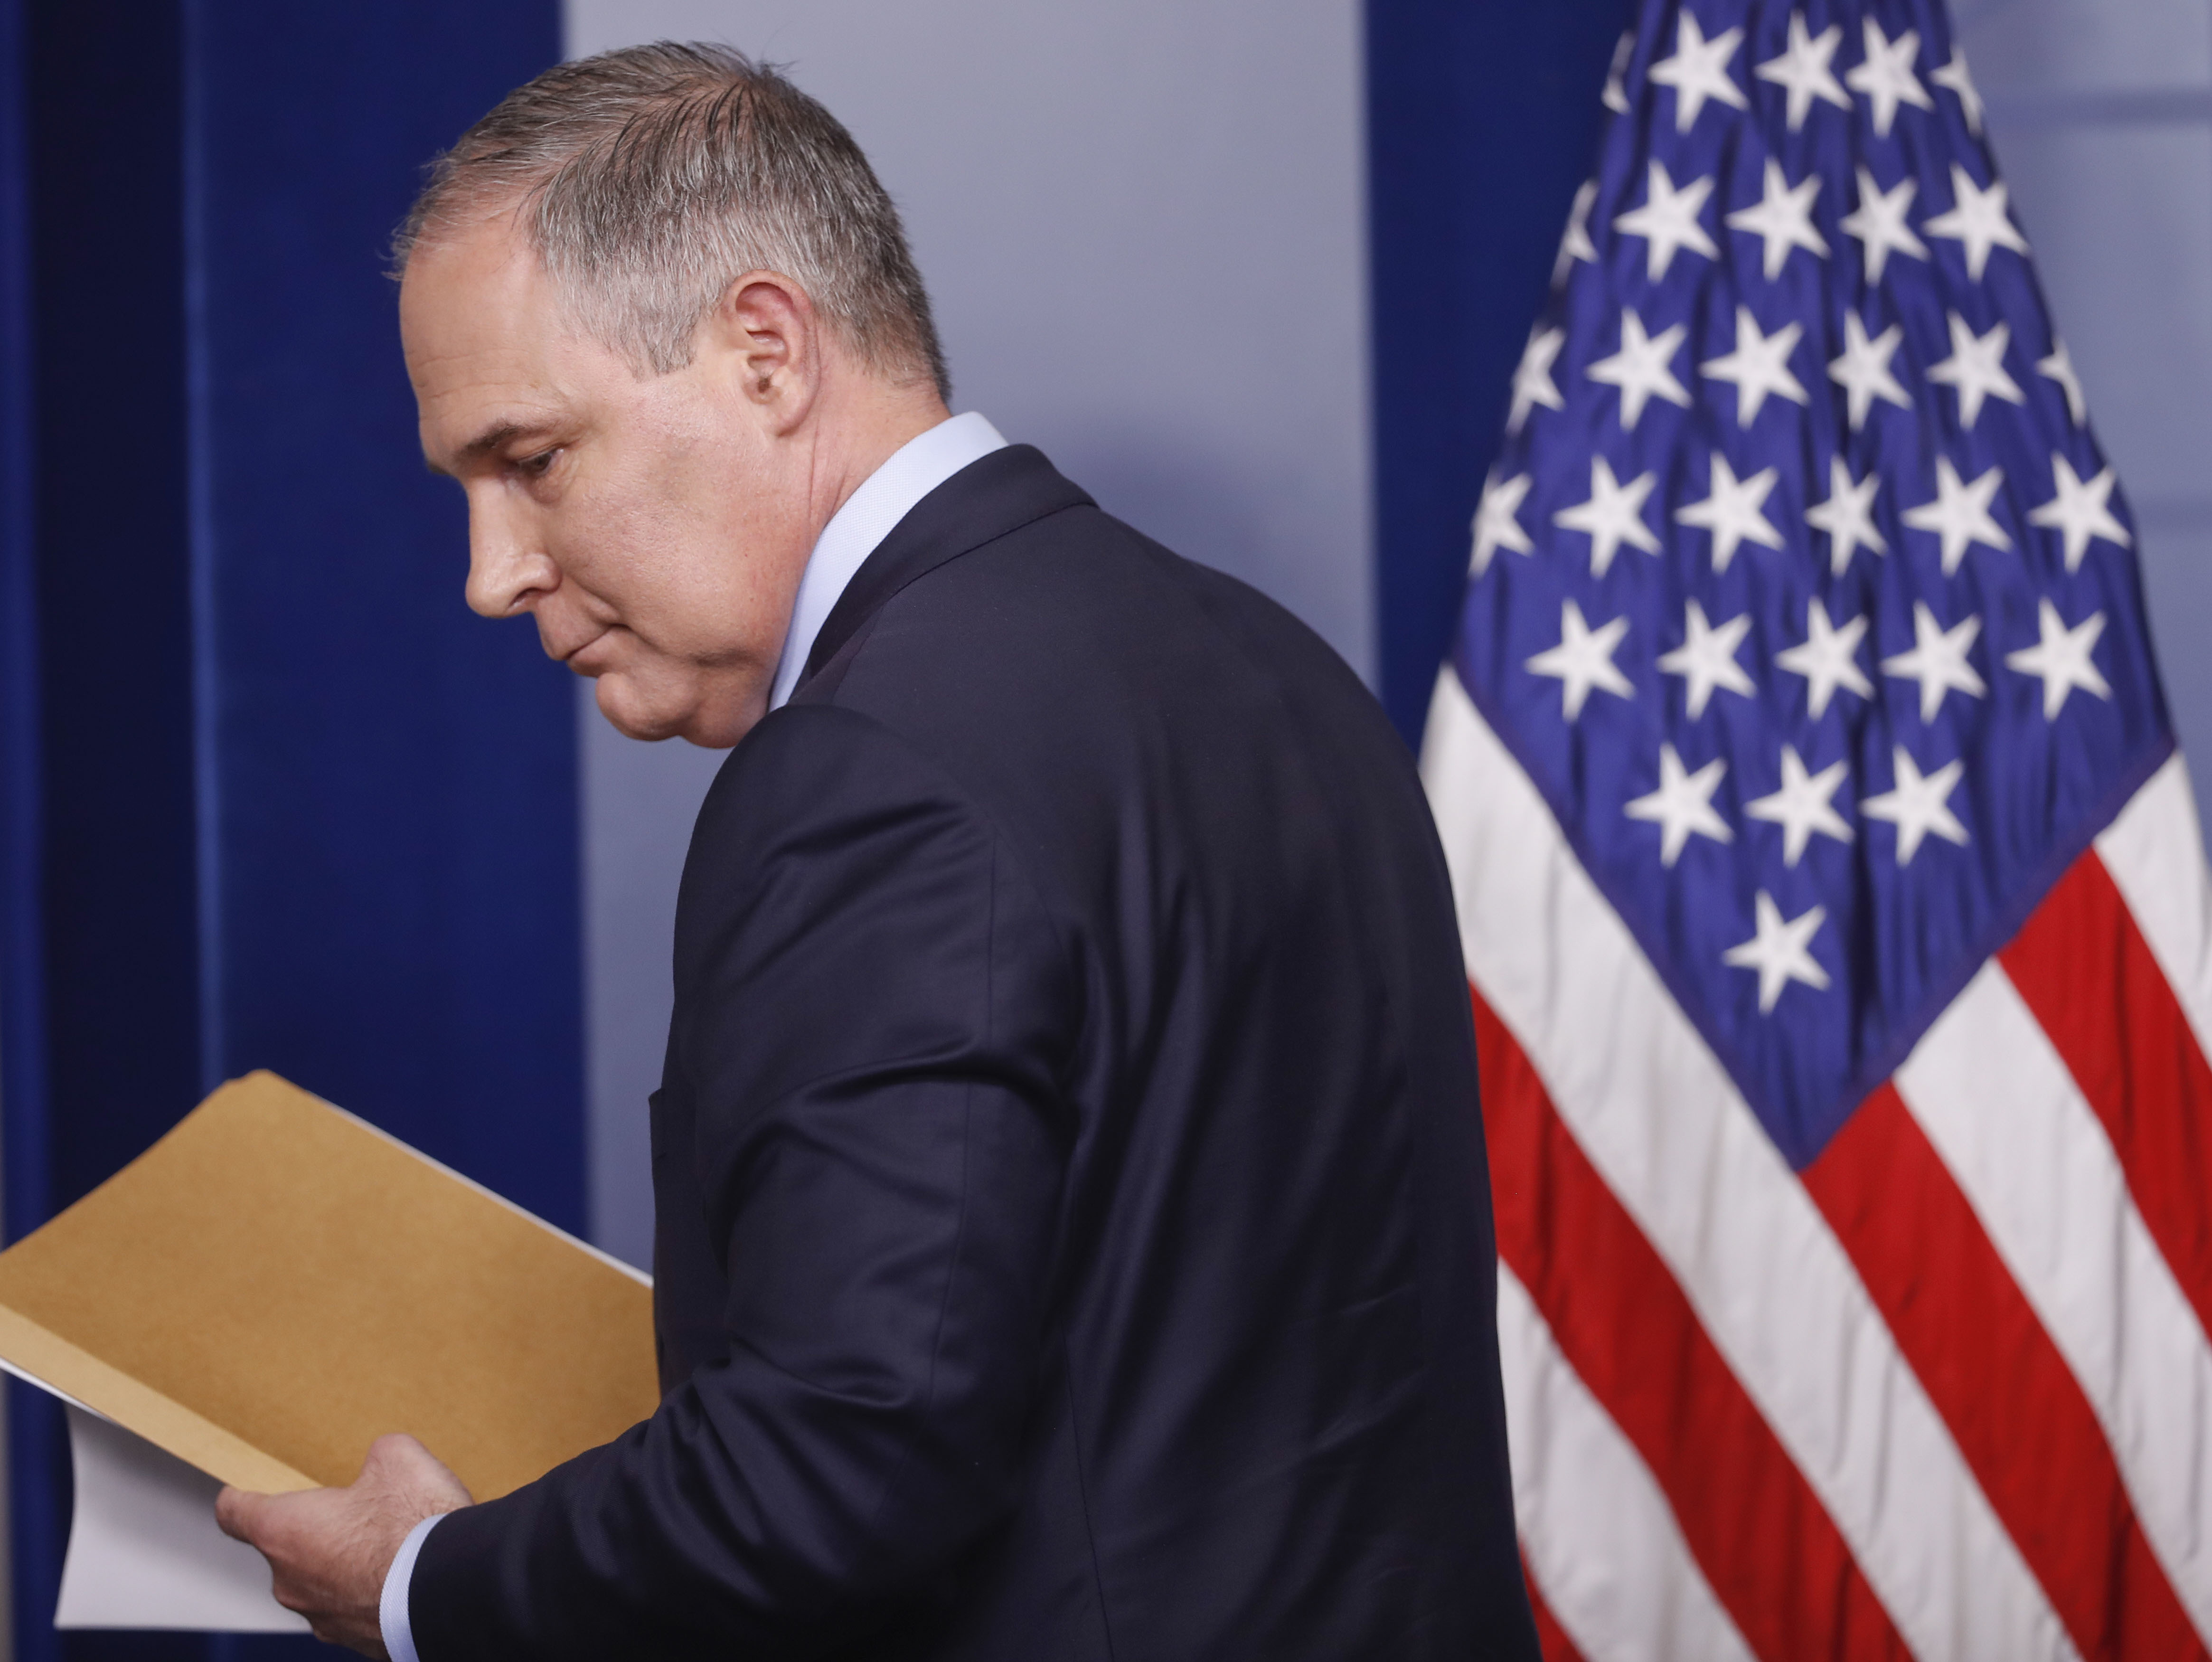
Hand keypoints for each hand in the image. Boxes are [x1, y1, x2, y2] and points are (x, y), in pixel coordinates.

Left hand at [216, 1433, 472, 1656]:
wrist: (451, 1588)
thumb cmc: (413, 1523)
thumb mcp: (397, 1457)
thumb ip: (376, 1456)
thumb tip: (383, 1462)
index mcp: (283, 1530)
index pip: (234, 1513)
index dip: (239, 1497)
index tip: (243, 1492)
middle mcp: (289, 1582)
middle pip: (286, 1549)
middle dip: (318, 1530)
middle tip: (360, 1512)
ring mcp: (321, 1618)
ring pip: (322, 1583)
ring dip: (346, 1565)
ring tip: (395, 1546)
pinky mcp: (355, 1643)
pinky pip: (354, 1610)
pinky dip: (372, 1593)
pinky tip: (408, 1576)